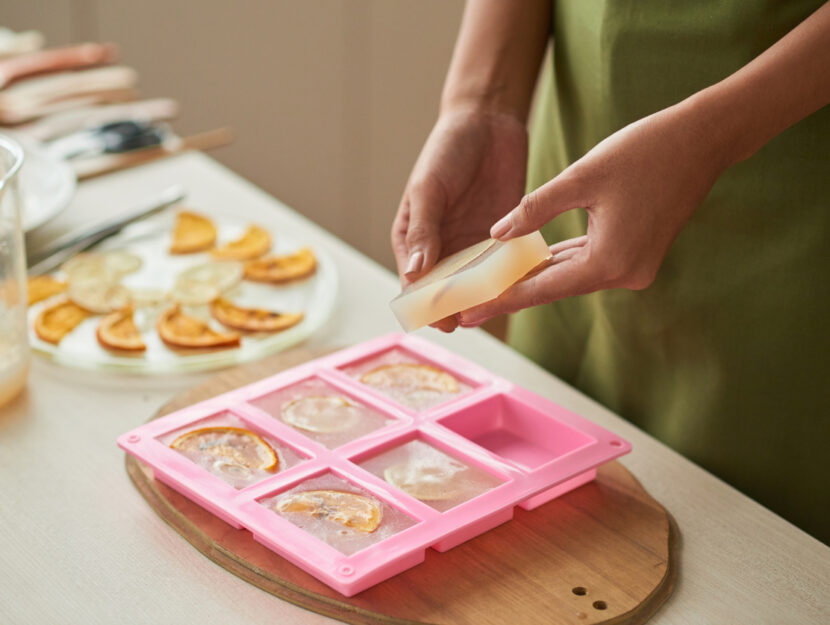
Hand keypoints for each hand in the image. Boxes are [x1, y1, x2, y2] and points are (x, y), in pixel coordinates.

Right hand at [391, 107, 527, 330]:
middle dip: (460, 307)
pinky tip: (525, 286)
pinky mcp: (503, 236)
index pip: (416, 283)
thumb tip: (414, 273)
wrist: (488, 121)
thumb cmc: (446, 150)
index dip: (428, 305)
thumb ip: (423, 230)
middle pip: (449, 290)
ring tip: (501, 308)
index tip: (443, 321)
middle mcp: (443, 248)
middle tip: (477, 320)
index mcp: (414, 239)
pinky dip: (513, 277)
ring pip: (479, 284)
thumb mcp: (428, 189)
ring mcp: (473, 245)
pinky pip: (507, 265)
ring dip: (489, 296)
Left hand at [458, 102, 728, 326]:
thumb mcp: (581, 177)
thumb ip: (534, 209)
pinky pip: (588, 262)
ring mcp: (633, 267)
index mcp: (609, 262)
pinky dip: (559, 261)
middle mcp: (624, 275)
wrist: (704, 139)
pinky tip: (531, 262)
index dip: (502, 299)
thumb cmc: (644, 152)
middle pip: (554, 287)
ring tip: (491, 286)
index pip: (542, 288)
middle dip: (512, 292)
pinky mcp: (637, 255)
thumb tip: (497, 235)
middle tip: (468, 306)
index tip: (468, 313)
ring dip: (534, 277)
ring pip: (570, 275)